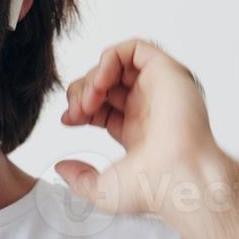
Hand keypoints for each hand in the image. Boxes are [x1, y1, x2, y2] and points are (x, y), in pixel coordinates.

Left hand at [56, 39, 223, 215]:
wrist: (178, 179)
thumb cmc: (152, 189)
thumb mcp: (103, 190)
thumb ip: (78, 179)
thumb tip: (60, 168)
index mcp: (137, 130)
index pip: (102, 105)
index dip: (80, 106)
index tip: (69, 119)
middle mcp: (149, 107)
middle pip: (106, 83)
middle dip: (81, 92)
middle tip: (76, 112)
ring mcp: (159, 88)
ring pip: (117, 65)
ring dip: (93, 77)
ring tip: (88, 100)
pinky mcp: (167, 72)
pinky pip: (134, 48)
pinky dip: (110, 58)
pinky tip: (101, 82)